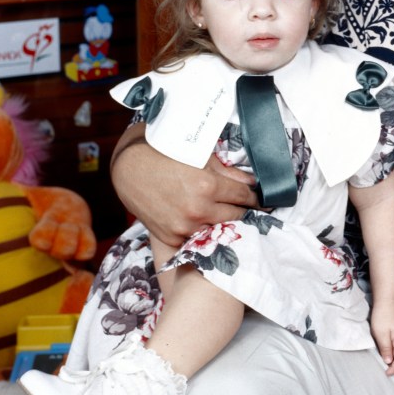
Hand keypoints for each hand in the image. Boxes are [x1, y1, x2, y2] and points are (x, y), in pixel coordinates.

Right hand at [111, 125, 257, 247]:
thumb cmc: (167, 155)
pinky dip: (201, 231)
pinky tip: (205, 224)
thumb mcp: (202, 157)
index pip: (245, 197)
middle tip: (251, 209)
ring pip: (217, 230)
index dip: (256, 198)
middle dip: (244, 211)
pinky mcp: (171, 237)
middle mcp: (198, 210)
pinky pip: (195, 239)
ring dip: (223, 224)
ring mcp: (183, 226)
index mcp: (208, 186)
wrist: (129, 168)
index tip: (263, 201)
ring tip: (229, 216)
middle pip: (236, 216)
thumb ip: (230, 173)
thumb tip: (252, 183)